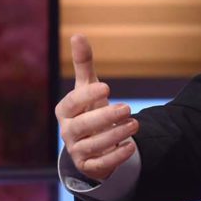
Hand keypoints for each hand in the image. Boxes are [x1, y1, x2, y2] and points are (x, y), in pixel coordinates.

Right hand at [54, 34, 136, 181]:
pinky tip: (130, 147)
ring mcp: (77, 150)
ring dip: (116, 135)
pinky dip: (116, 156)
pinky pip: (101, 164)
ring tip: (135, 125)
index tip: (107, 87)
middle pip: (82, 126)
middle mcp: (67, 131)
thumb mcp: (88, 87)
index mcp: (65, 110)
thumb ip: (84, 64)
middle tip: (127, 108)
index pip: (72, 102)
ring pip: (94, 145)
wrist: (91, 144)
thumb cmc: (89, 109)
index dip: (87, 96)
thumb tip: (78, 34)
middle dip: (105, 117)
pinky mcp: (88, 166)